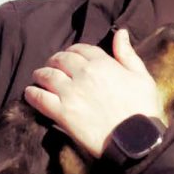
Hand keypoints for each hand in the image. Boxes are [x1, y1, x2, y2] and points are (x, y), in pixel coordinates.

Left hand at [24, 28, 164, 155]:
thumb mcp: (142, 77)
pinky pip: (39, 98)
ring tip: (38, 78)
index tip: (70, 57)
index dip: (72, 51)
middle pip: (60, 59)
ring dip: (40, 75)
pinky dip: (31, 93)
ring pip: (46, 75)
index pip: (80, 49)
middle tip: (51, 67)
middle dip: (54, 61)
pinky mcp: (62, 113)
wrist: (136, 141)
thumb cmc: (143, 110)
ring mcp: (70, 93)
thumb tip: (120, 33)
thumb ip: (127, 54)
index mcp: (103, 63)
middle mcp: (83, 74)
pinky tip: (30, 93)